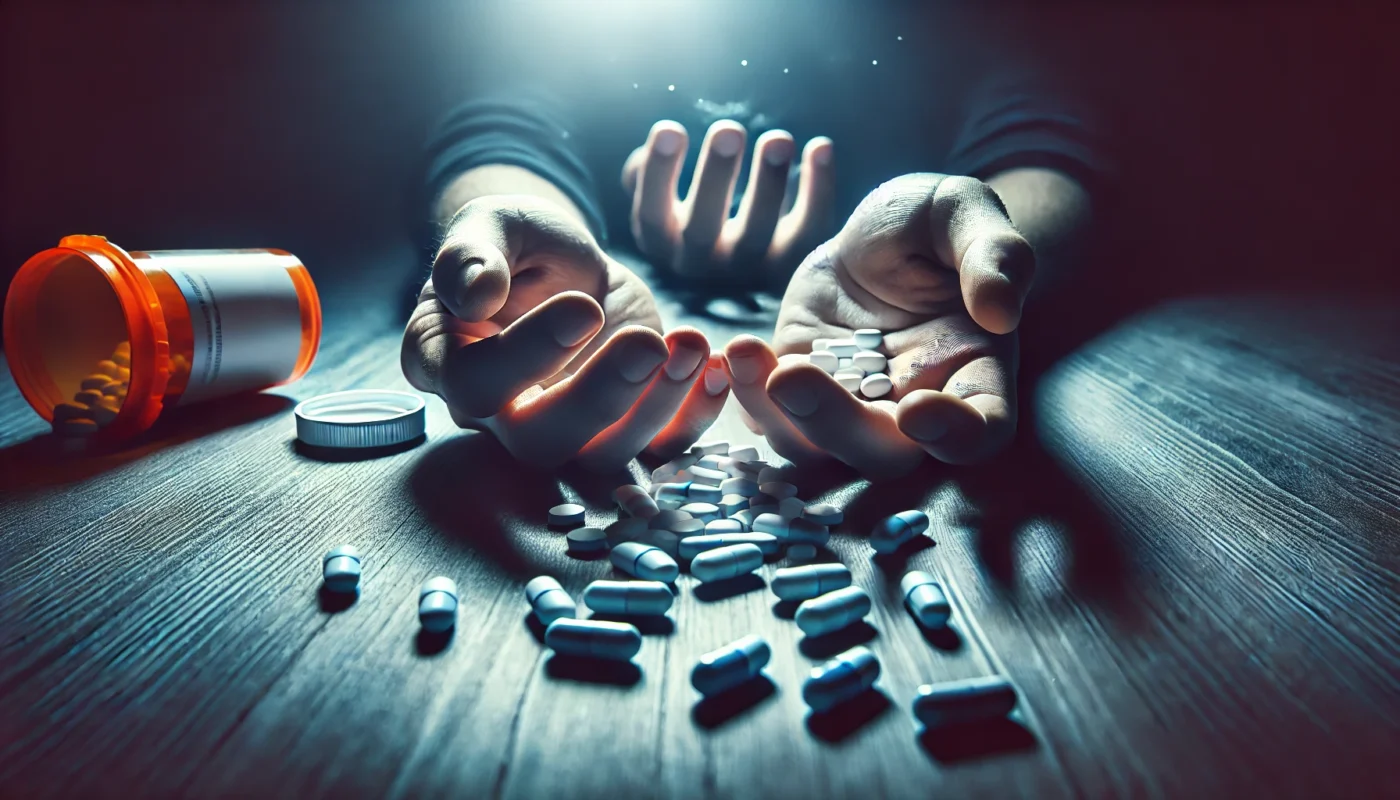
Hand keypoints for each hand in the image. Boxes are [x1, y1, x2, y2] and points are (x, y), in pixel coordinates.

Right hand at [402, 194, 730, 469]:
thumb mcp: (492, 226)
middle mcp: (497, 413)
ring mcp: (561, 432)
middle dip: (599, 395)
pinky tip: (718, 369)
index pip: (471, 382)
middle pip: (537, 437)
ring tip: (692, 343)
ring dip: (654, 406)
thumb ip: (471, 253)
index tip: (582, 308)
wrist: (564, 262)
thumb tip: (474, 293)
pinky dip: (693, 416)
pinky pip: (656, 447)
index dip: (525, 356)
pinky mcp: (620, 430)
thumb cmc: (516, 245)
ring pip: (600, 453)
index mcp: (446, 361)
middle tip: (648, 342)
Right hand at [621, 119, 833, 282]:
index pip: (653, 215)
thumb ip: (649, 173)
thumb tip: (649, 153)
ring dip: (768, 184)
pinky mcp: (790, 265)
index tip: (670, 127)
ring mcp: (746, 271)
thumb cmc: (694, 206)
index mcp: (663, 243)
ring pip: (757, 233)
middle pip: (703, 229)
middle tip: (729, 128)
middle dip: (715, 177)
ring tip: (778, 138)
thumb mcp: (664, 194)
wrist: (739, 258)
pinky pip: (806, 230)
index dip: (659, 174)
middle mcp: (701, 264)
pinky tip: (821, 146)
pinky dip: (818, 190)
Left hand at [723, 174, 1033, 478]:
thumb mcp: (963, 213)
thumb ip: (995, 255)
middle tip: (794, 377)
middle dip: (836, 425)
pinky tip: (733, 354)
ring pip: (814, 446)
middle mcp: (912, 407)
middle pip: (883, 452)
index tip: (918, 409)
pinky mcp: (798, 389)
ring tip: (748, 352)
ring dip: (777, 414)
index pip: (981, 430)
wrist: (874, 229)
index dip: (955, 435)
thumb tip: (1002, 310)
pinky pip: (768, 415)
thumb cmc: (935, 223)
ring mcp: (850, 405)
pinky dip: (744, 395)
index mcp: (973, 373)